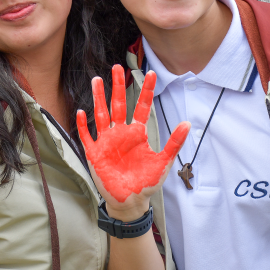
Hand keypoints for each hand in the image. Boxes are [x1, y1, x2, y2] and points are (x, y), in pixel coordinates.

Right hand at [77, 65, 189, 219]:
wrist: (130, 201)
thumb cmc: (146, 182)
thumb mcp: (163, 162)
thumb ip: (174, 143)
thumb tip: (187, 123)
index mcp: (137, 133)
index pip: (141, 107)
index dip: (145, 91)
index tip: (150, 74)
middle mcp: (120, 133)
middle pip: (118, 104)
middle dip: (117, 86)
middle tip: (117, 68)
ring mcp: (106, 141)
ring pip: (101, 114)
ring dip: (99, 98)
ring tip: (97, 80)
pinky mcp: (94, 153)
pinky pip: (86, 136)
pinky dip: (83, 125)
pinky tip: (82, 112)